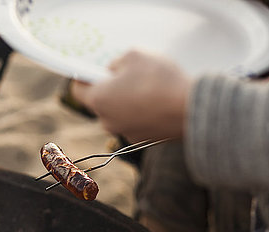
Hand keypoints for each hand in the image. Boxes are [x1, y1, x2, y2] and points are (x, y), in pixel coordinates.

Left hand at [71, 50, 191, 142]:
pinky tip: (158, 101)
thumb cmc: (159, 80)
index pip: (78, 90)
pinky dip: (142, 112)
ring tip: (148, 87)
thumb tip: (114, 69)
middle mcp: (107, 121)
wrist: (190, 110)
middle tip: (128, 75)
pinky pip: (136, 121)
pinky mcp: (142, 139)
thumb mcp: (134, 55)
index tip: (94, 69)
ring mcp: (124, 132)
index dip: (84, 77)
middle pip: (101, 101)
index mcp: (98, 100)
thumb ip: (117, 61)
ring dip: (128, 100)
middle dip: (111, 87)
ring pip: (119, 112)